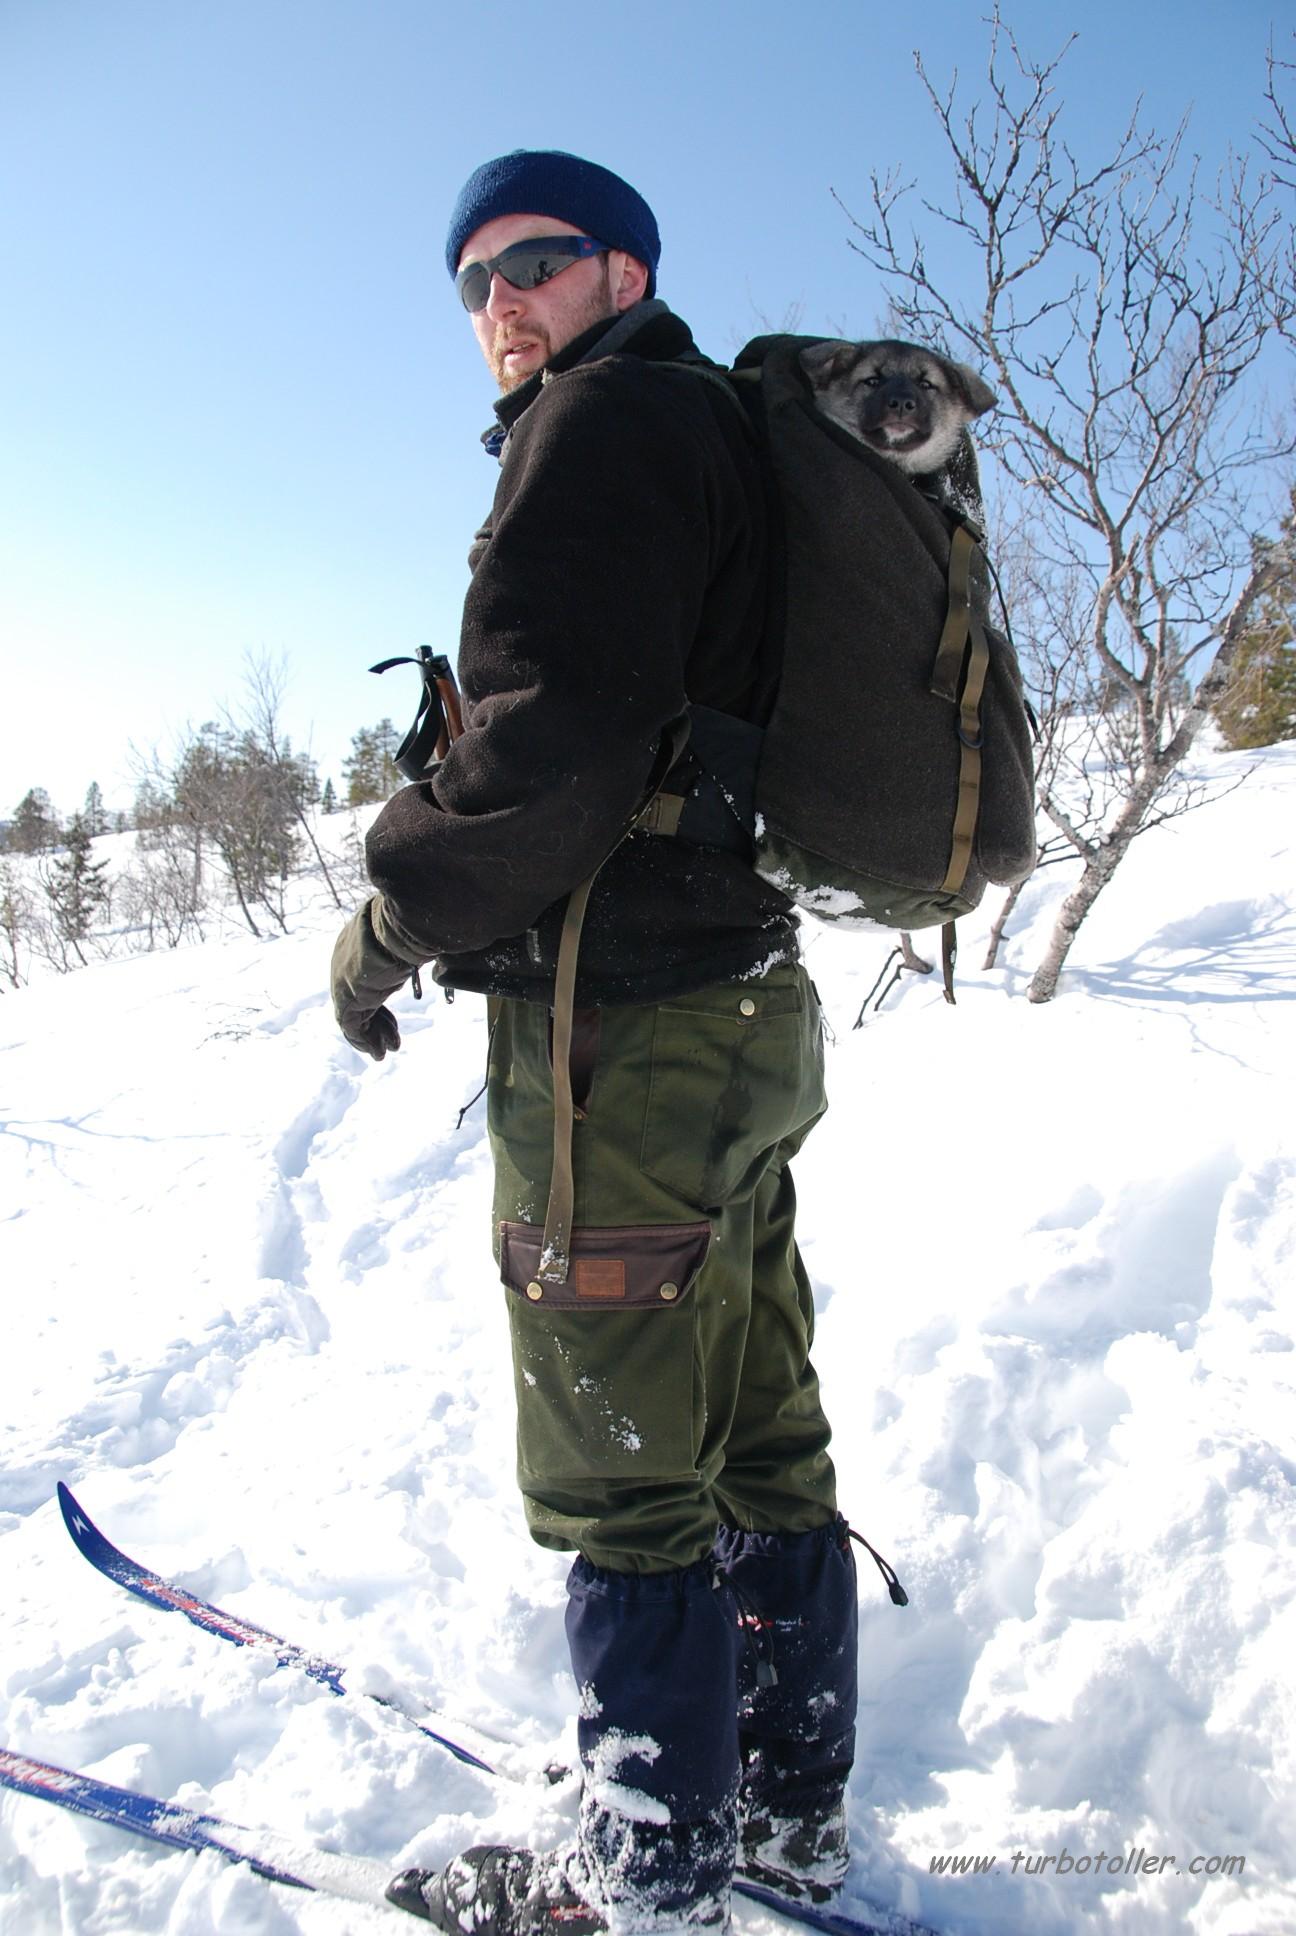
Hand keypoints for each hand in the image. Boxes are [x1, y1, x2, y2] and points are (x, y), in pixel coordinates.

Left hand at [331, 902, 416, 1060]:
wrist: (390, 935)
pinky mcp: (345, 1002)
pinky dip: (367, 1042)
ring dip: (375, 1036)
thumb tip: (445, 948)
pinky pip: (353, 1029)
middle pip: (360, 1003)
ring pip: (356, 1019)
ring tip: (390, 1049)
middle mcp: (345, 967)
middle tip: (395, 1039)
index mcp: (357, 949)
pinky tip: (380, 1052)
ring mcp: (343, 986)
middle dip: (379, 1023)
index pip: (366, 982)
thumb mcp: (412, 944)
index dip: (382, 1003)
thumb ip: (418, 952)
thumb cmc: (406, 933)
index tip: (396, 1017)